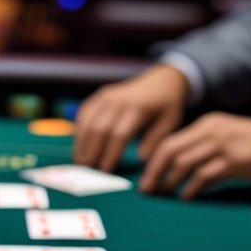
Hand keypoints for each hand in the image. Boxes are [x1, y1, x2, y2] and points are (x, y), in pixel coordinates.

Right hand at [73, 65, 189, 173]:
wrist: (162, 79)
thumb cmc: (167, 106)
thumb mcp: (170, 123)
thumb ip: (155, 141)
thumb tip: (140, 158)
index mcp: (138, 108)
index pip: (119, 135)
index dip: (110, 154)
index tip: (105, 170)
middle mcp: (119, 100)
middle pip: (99, 129)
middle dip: (92, 151)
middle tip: (87, 169)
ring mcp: (107, 96)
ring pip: (88, 121)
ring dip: (82, 143)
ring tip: (80, 160)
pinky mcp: (101, 95)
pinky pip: (85, 112)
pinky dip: (80, 129)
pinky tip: (80, 144)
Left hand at [140, 113, 250, 198]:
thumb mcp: (226, 136)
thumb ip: (204, 147)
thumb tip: (178, 169)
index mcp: (206, 125)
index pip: (169, 141)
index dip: (153, 161)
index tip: (146, 177)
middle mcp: (211, 132)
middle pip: (169, 151)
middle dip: (153, 172)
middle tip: (147, 190)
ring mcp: (222, 146)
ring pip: (183, 163)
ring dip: (169, 181)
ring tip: (163, 195)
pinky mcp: (233, 162)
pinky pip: (203, 176)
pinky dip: (191, 189)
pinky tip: (187, 197)